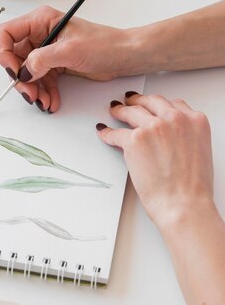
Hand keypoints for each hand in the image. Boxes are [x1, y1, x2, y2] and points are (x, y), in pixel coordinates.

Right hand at [0, 5, 126, 111]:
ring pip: (28, 73)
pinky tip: (52, 102)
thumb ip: (42, 60)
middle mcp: (40, 34)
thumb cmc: (104, 44)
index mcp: (40, 21)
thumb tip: (23, 73)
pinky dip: (44, 92)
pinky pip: (41, 80)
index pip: (7, 34)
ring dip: (33, 90)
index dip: (5, 54)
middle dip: (21, 79)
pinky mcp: (55, 64)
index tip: (15, 73)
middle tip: (30, 94)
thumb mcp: (70, 50)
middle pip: (15, 58)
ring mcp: (47, 50)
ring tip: (44, 102)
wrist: (125, 56)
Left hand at [97, 93, 214, 233]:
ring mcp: (154, 127)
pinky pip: (116, 133)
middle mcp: (175, 119)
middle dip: (139, 100)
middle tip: (130, 101)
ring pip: (132, 112)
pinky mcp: (134, 140)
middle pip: (151, 102)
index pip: (174, 104)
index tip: (152, 105)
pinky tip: (104, 131)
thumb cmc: (192, 186)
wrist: (183, 204)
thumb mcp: (199, 151)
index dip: (159, 104)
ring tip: (115, 110)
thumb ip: (184, 135)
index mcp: (195, 121)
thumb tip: (169, 135)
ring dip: (121, 110)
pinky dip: (108, 133)